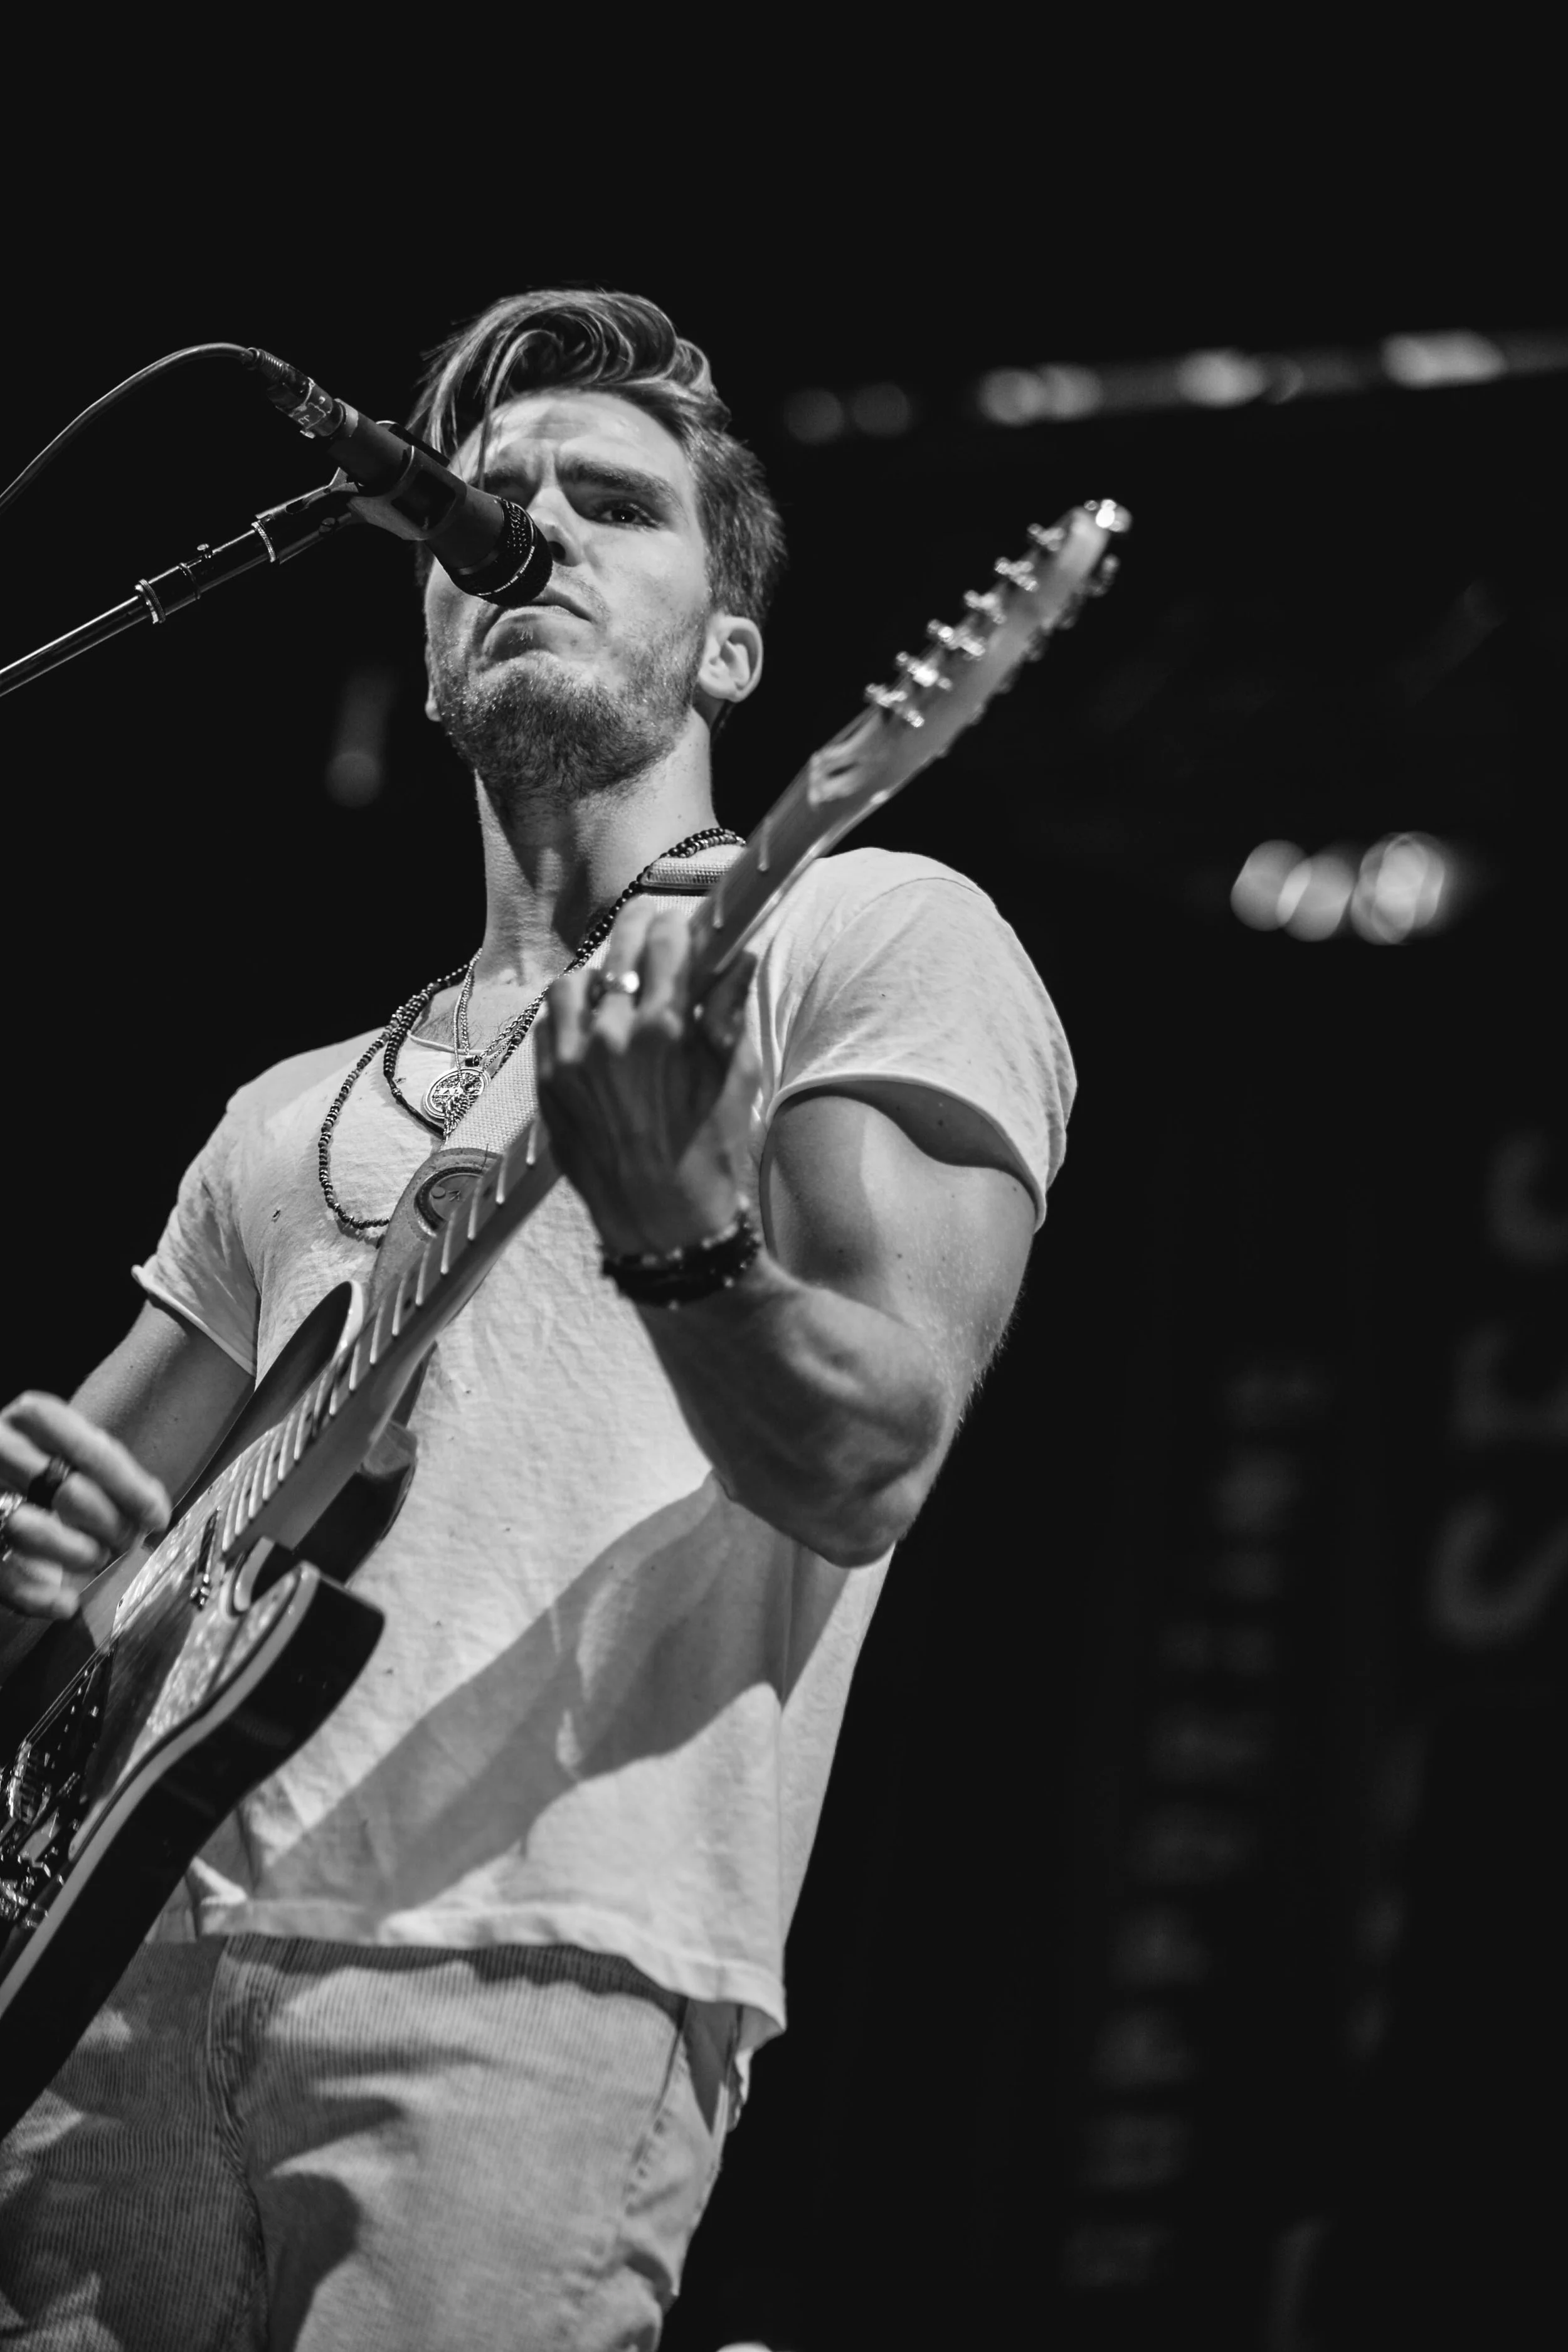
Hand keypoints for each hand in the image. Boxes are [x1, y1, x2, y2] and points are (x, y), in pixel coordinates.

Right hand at [0, 1392, 170, 1618]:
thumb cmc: (39, 1464)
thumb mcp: (71, 1448)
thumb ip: (109, 1469)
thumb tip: (152, 1507)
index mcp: (34, 1417)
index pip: (90, 1448)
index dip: (129, 1487)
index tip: (156, 1517)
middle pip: (67, 1491)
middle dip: (109, 1525)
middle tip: (127, 1541)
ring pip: (30, 1530)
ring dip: (77, 1553)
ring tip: (95, 1558)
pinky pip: (1, 1573)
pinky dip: (36, 1594)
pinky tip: (65, 1603)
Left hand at [537, 904, 758, 1259]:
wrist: (660, 1222)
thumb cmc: (707, 1154)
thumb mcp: (733, 1079)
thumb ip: (728, 1012)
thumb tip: (736, 958)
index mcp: (664, 1031)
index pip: (666, 942)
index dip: (677, 925)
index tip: (682, 926)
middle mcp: (611, 1037)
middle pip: (618, 950)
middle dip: (640, 933)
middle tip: (651, 933)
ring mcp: (570, 1060)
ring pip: (574, 982)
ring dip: (597, 976)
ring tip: (616, 989)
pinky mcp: (547, 1084)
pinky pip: (548, 1023)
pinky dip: (569, 1014)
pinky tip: (590, 1025)